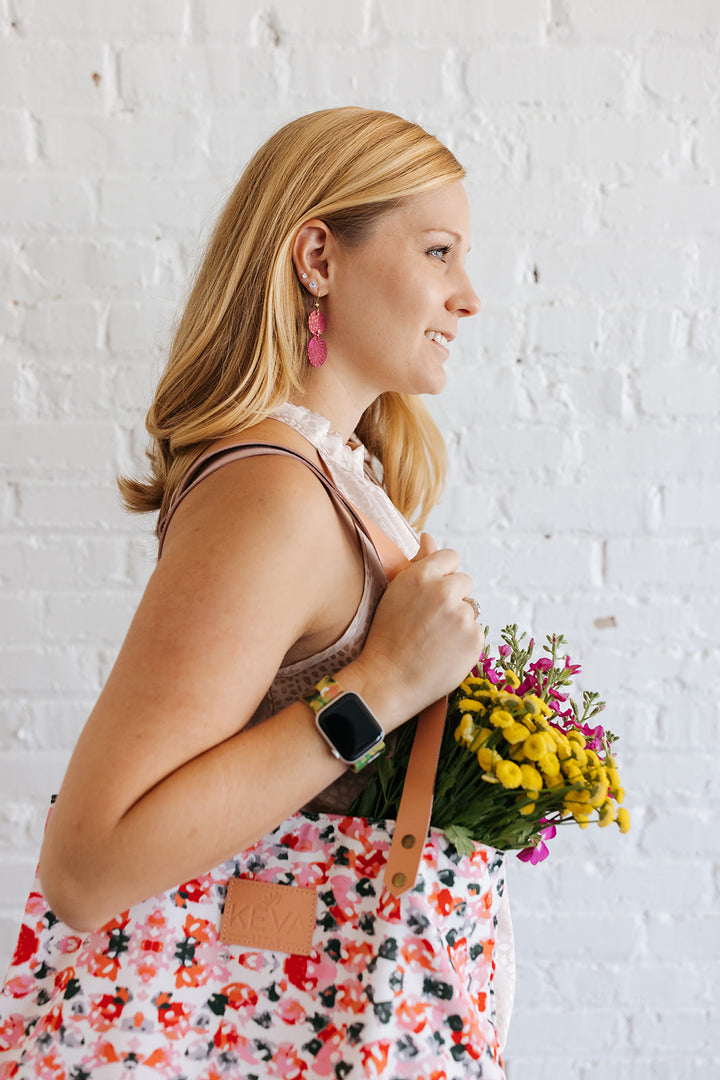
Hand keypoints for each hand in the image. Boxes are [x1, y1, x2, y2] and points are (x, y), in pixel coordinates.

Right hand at [356, 533, 483, 726]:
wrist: (388, 680)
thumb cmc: (386, 636)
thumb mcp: (396, 593)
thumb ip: (418, 562)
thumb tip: (429, 536)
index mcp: (422, 576)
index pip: (451, 557)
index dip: (443, 574)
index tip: (433, 591)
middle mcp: (445, 592)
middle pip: (465, 582)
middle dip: (453, 597)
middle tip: (430, 620)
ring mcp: (462, 617)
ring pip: (470, 609)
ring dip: (458, 620)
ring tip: (434, 639)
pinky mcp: (475, 640)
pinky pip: (476, 632)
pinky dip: (464, 641)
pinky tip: (443, 652)